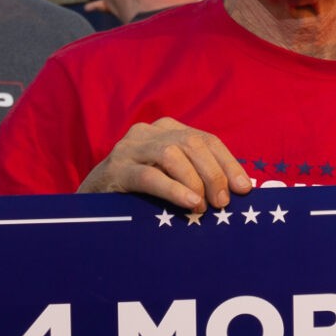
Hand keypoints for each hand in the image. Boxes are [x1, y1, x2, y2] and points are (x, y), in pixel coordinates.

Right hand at [78, 117, 253, 211]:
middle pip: (192, 144)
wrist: (92, 204)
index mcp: (168, 129)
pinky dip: (173, 189)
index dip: (228, 164)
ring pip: (172, 155)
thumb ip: (199, 175)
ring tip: (203, 206)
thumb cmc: (140, 192)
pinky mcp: (116, 169)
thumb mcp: (171, 177)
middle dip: (214, 174)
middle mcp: (149, 132)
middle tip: (223, 202)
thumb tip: (240, 189)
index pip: (207, 140)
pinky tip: (189, 203)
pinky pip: (150, 176)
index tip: (244, 188)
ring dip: (194, 181)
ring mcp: (130, 148)